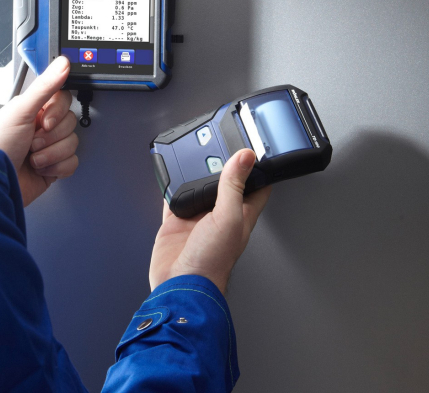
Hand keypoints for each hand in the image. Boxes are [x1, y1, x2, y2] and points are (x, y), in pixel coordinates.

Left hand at [0, 56, 78, 206]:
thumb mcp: (21, 110)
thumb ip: (45, 86)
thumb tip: (62, 63)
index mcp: (35, 109)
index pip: (64, 100)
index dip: (58, 112)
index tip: (45, 121)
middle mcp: (43, 127)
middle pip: (71, 123)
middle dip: (51, 137)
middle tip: (32, 141)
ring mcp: (49, 148)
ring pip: (73, 144)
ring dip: (50, 154)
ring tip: (32, 157)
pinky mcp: (54, 167)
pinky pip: (72, 163)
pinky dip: (56, 168)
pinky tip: (40, 168)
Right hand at [149, 149, 271, 294]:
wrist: (179, 285)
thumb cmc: (212, 263)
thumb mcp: (228, 218)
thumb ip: (234, 186)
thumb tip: (246, 157)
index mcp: (241, 214)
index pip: (256, 186)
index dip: (257, 167)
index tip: (253, 149)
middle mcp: (220, 215)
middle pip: (224, 182)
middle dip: (221, 164)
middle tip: (218, 143)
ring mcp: (197, 218)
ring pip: (198, 187)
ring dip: (195, 173)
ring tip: (195, 153)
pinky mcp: (176, 221)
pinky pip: (173, 198)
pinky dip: (171, 186)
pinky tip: (171, 175)